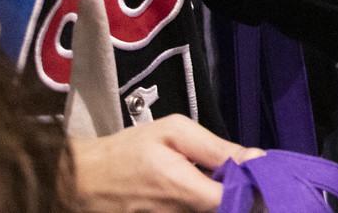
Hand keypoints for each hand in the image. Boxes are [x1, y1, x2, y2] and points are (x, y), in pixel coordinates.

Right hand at [71, 116, 259, 211]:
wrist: (82, 179)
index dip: (250, 189)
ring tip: (203, 180)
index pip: (231, 201)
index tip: (255, 175)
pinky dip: (195, 204)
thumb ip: (215, 147)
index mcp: (181, 188)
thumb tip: (255, 158)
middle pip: (222, 210)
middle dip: (234, 193)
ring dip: (213, 198)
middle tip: (232, 175)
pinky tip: (191, 189)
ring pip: (205, 212)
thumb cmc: (128, 150)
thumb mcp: (172, 132)